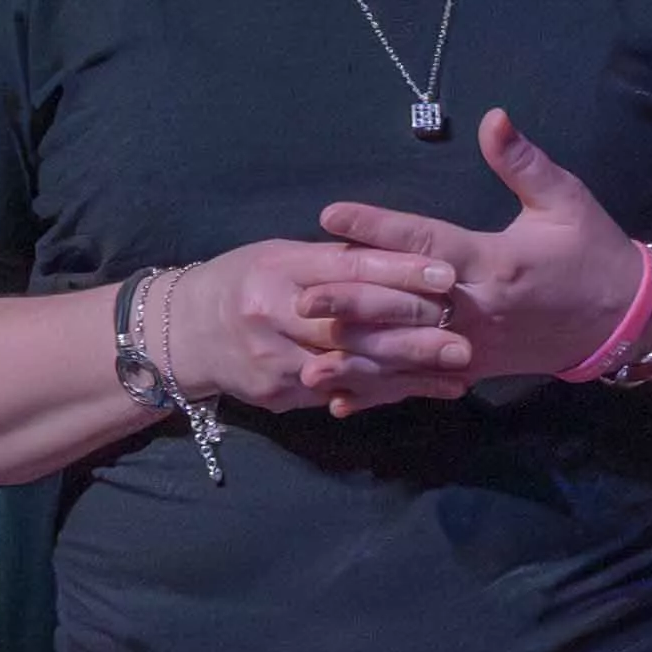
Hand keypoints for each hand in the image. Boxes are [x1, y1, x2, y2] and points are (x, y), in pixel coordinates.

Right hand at [160, 234, 480, 416]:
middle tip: (464, 339)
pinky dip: (387, 392)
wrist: (186, 332)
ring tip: (459, 373)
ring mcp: (272, 360)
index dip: (399, 272)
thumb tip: (407, 257)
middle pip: (351, 325)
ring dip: (410, 373)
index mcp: (276, 269)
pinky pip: (341, 393)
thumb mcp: (284, 256)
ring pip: (351, 367)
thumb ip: (337, 261)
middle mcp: (269, 315)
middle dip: (413, 333)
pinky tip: (428, 390)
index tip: (448, 275)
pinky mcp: (277, 395)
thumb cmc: (248, 281)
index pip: (346, 269)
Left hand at [320, 106, 642, 384]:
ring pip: (407, 354)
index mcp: (495, 261)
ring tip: (309, 355)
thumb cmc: (593, 253)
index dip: (379, 227)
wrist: (626, 320)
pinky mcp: (472, 370)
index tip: (332, 214)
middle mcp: (479, 308)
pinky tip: (338, 399)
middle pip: (405, 304)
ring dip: (357, 356)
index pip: (427, 241)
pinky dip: (379, 392)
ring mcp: (474, 346)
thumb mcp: (566, 201)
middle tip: (304, 295)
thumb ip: (524, 162)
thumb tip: (494, 117)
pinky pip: (419, 382)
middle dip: (353, 301)